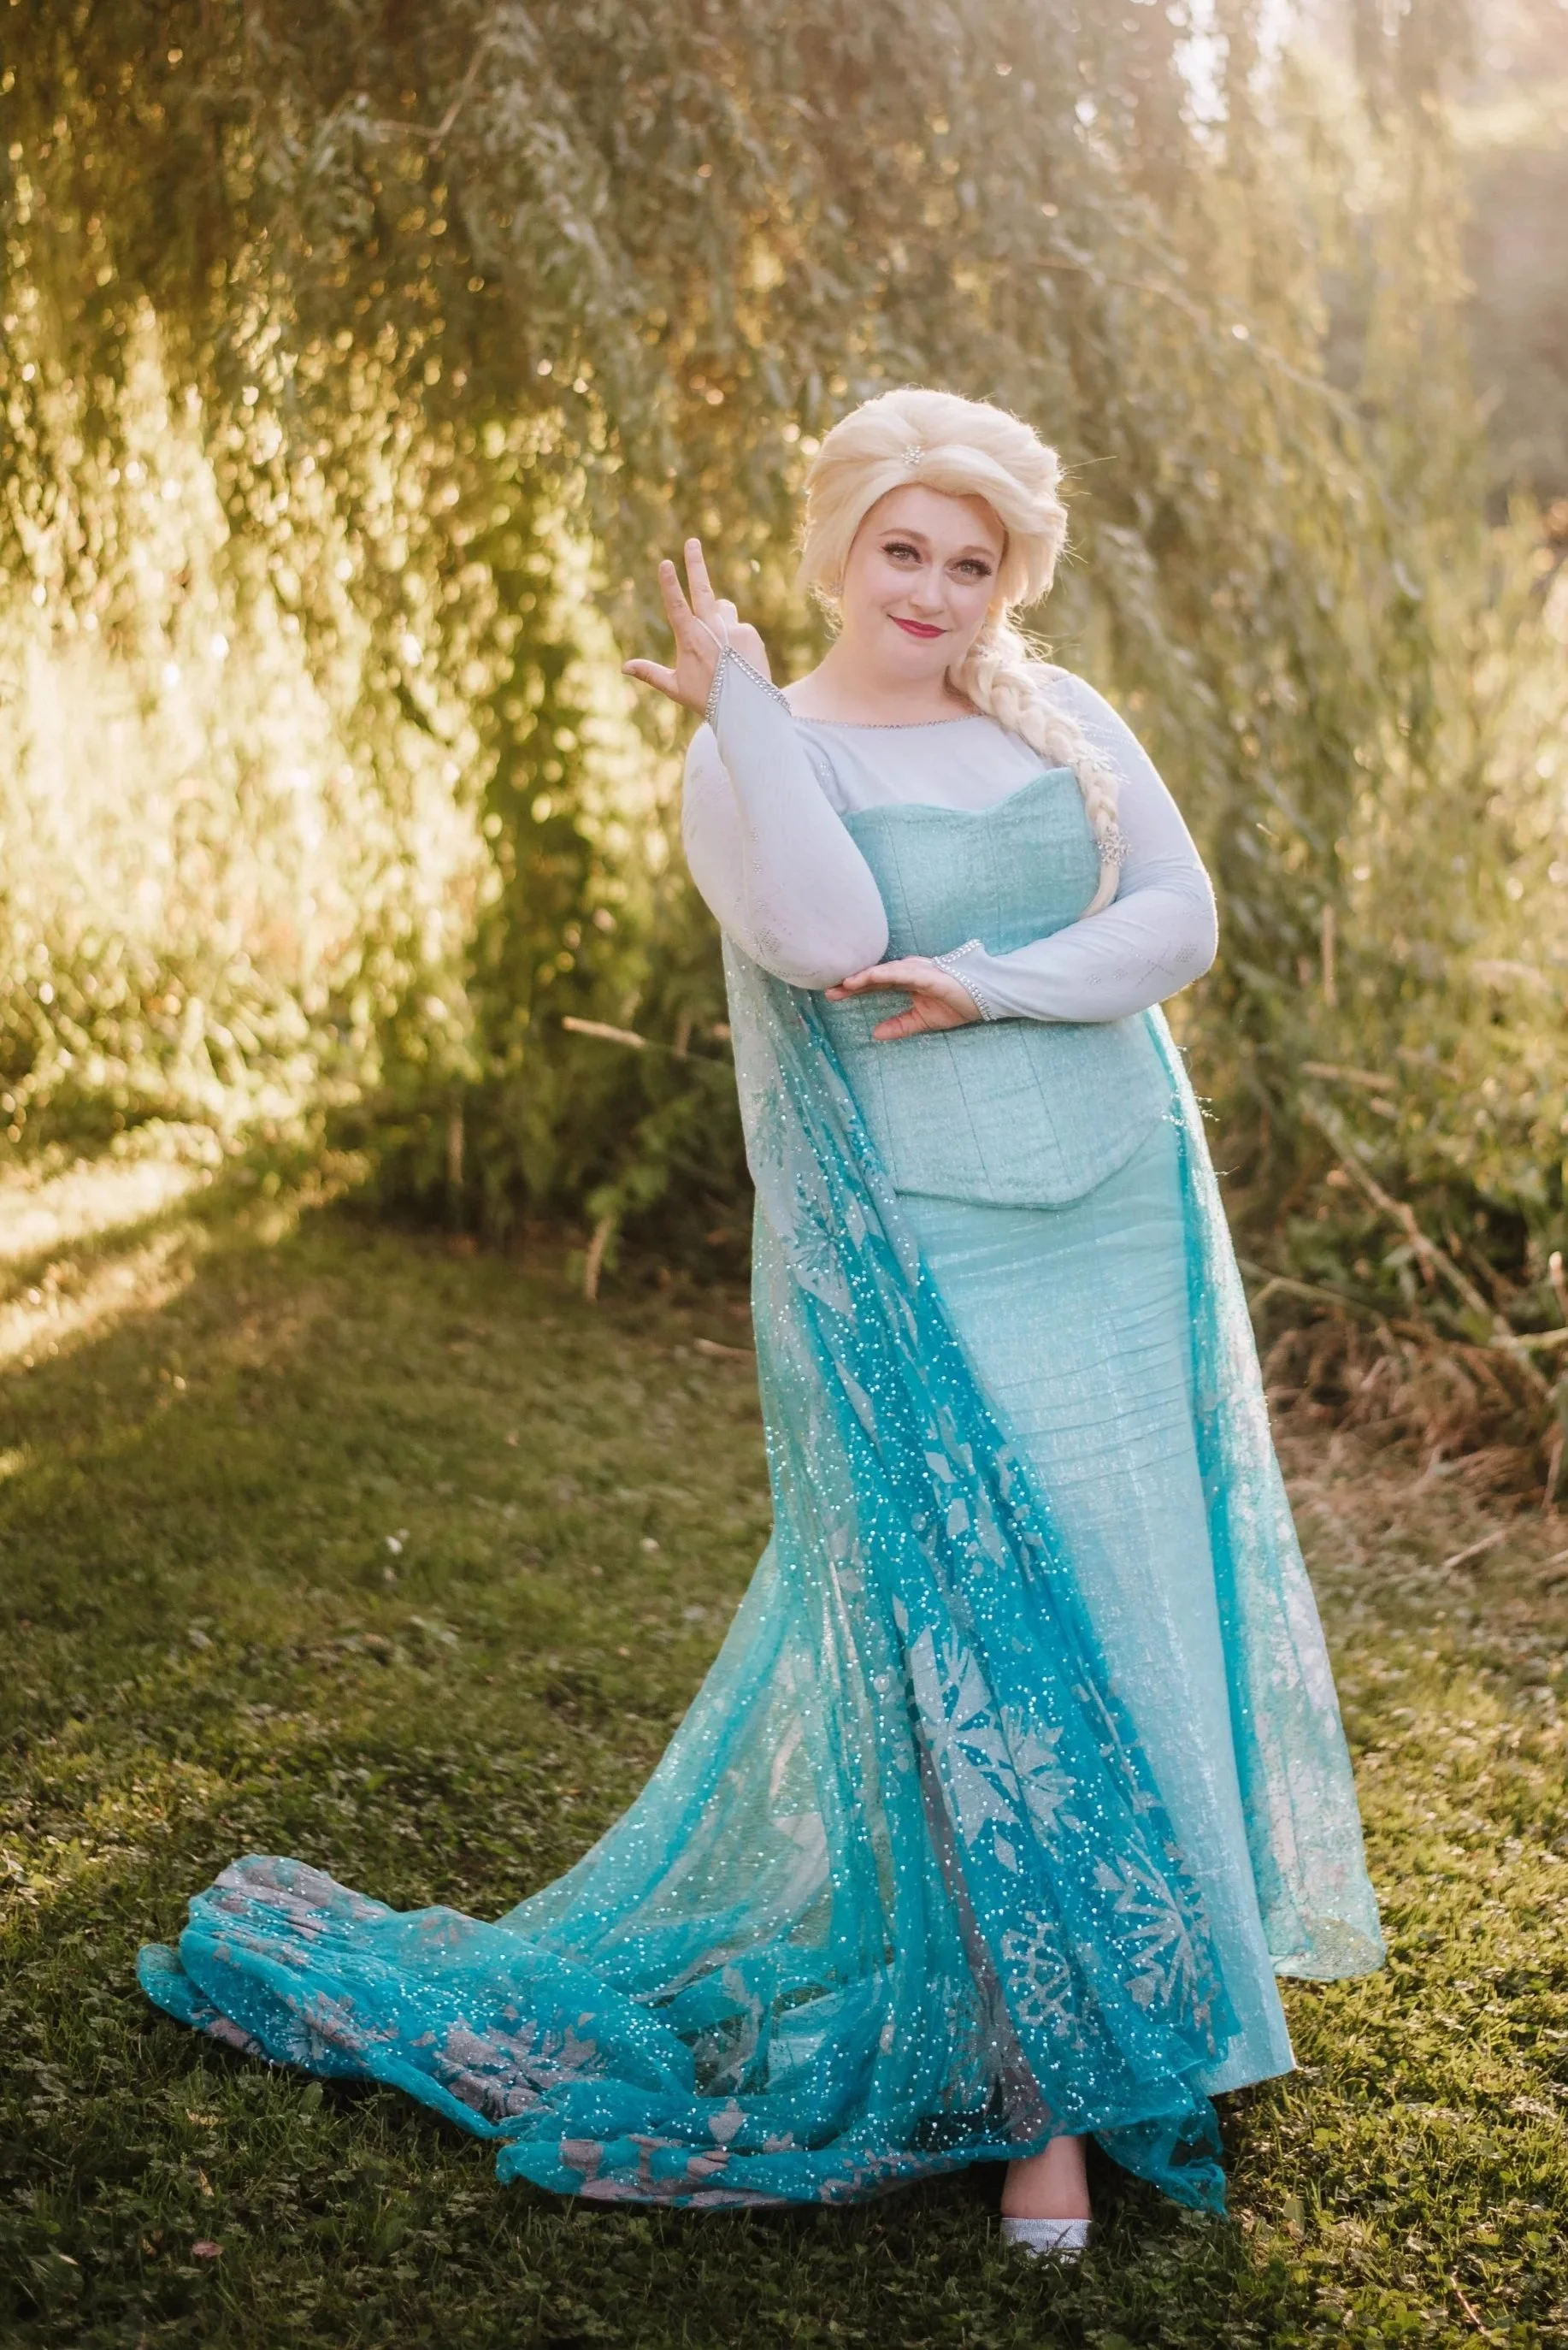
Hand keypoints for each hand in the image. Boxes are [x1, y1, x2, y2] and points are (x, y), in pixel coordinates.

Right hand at [621, 537, 771, 715]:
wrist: (746, 710)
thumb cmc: (706, 700)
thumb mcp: (675, 688)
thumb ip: (650, 673)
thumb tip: (624, 667)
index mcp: (689, 638)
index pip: (677, 605)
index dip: (669, 583)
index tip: (665, 562)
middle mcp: (712, 629)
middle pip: (703, 588)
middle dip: (695, 563)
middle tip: (691, 542)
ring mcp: (733, 629)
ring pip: (724, 609)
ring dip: (720, 618)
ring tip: (722, 648)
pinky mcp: (751, 633)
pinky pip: (740, 627)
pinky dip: (737, 637)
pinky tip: (739, 658)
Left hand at [825, 957, 982, 1040]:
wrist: (985, 999)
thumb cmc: (956, 1004)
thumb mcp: (922, 1020)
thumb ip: (900, 1025)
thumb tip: (875, 1034)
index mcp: (906, 981)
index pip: (875, 984)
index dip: (854, 988)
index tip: (832, 995)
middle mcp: (910, 972)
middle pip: (876, 976)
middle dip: (852, 983)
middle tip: (829, 990)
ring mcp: (920, 971)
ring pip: (887, 971)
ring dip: (866, 976)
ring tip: (846, 983)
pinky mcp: (931, 974)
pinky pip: (906, 972)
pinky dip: (888, 973)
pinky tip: (872, 977)